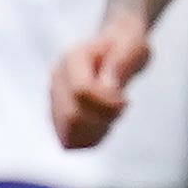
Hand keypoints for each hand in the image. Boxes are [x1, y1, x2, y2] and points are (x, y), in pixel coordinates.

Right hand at [49, 19, 149, 149]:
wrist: (113, 48)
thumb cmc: (125, 46)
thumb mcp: (134, 47)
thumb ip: (121, 63)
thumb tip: (107, 87)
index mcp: (72, 57)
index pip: (81, 91)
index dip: (107, 103)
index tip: (126, 100)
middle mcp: (56, 78)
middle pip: (72, 115)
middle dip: (104, 118)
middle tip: (122, 106)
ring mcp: (53, 98)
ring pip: (68, 131)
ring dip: (98, 130)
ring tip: (112, 114)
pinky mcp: (57, 115)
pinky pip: (69, 140)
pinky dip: (91, 138)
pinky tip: (104, 124)